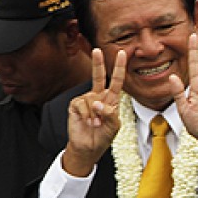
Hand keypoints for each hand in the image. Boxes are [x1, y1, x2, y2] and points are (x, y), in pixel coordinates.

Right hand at [63, 48, 126, 175]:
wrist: (88, 148)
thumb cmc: (103, 137)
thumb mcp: (113, 126)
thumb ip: (110, 114)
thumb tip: (97, 103)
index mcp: (111, 100)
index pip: (116, 81)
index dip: (119, 68)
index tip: (123, 53)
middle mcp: (98, 96)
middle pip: (98, 76)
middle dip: (97, 63)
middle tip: (97, 50)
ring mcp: (86, 100)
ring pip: (91, 98)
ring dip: (94, 114)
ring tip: (95, 124)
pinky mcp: (75, 105)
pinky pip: (81, 104)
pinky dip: (86, 115)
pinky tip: (88, 122)